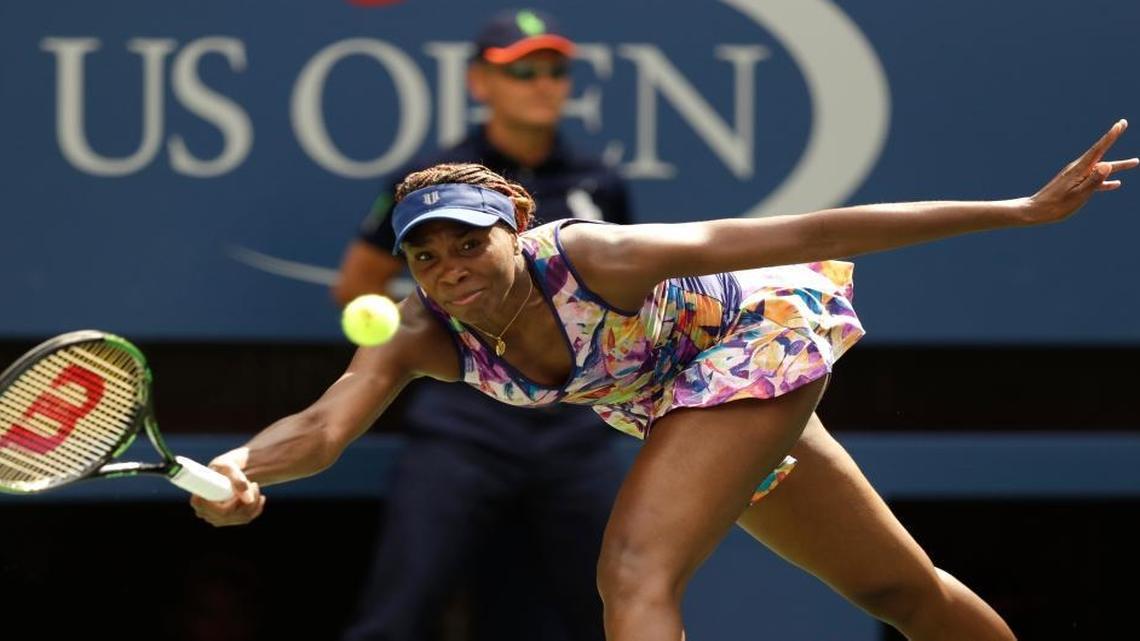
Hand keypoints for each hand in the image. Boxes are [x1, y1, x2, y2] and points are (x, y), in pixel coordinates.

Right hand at [189, 454, 265, 526]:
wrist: (233, 471)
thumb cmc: (225, 466)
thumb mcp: (229, 467)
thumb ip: (237, 478)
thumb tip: (248, 499)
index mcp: (198, 499)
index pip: (207, 510)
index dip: (225, 503)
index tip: (239, 490)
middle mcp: (206, 513)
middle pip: (227, 515)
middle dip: (244, 500)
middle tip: (253, 484)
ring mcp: (218, 518)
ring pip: (240, 517)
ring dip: (253, 501)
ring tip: (254, 485)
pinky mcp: (231, 520)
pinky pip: (247, 518)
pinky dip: (257, 507)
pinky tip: (260, 497)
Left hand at [1024, 119, 1138, 223]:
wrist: (1035, 211)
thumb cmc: (1056, 206)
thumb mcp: (1078, 195)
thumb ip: (1093, 181)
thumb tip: (1107, 165)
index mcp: (1079, 169)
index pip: (1099, 149)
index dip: (1111, 135)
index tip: (1121, 123)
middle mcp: (1078, 169)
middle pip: (1102, 155)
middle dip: (1113, 140)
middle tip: (1124, 124)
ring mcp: (1076, 177)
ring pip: (1101, 169)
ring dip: (1117, 166)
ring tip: (1134, 162)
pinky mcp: (1074, 185)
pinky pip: (1094, 181)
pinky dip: (1105, 181)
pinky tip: (1116, 184)